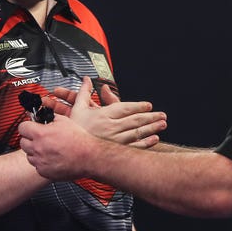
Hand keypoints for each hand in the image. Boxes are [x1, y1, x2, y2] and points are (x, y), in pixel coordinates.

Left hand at [19, 113, 90, 180]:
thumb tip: (42, 116)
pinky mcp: (44, 172)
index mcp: (41, 134)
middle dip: (30, 138)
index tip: (31, 127)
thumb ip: (49, 117)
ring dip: (35, 151)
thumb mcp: (64, 121)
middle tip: (40, 138)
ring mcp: (40, 162)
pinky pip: (37, 165)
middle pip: (23, 142)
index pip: (22, 127)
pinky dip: (42, 162)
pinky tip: (53, 157)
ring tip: (49, 148)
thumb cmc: (79, 139)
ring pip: (29, 155)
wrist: (89, 156)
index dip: (27, 126)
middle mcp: (38, 148)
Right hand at [48, 77, 166, 148]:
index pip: (126, 108)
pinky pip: (134, 147)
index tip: (148, 105)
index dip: (139, 106)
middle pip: (136, 120)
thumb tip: (86, 79)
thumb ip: (84, 92)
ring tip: (162, 124)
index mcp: (104, 115)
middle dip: (151, 117)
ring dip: (152, 128)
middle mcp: (111, 127)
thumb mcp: (77, 108)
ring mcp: (114, 140)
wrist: (68, 150)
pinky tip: (154, 139)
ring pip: (138, 132)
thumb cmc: (74, 130)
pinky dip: (146, 143)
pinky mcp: (115, 151)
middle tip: (162, 115)